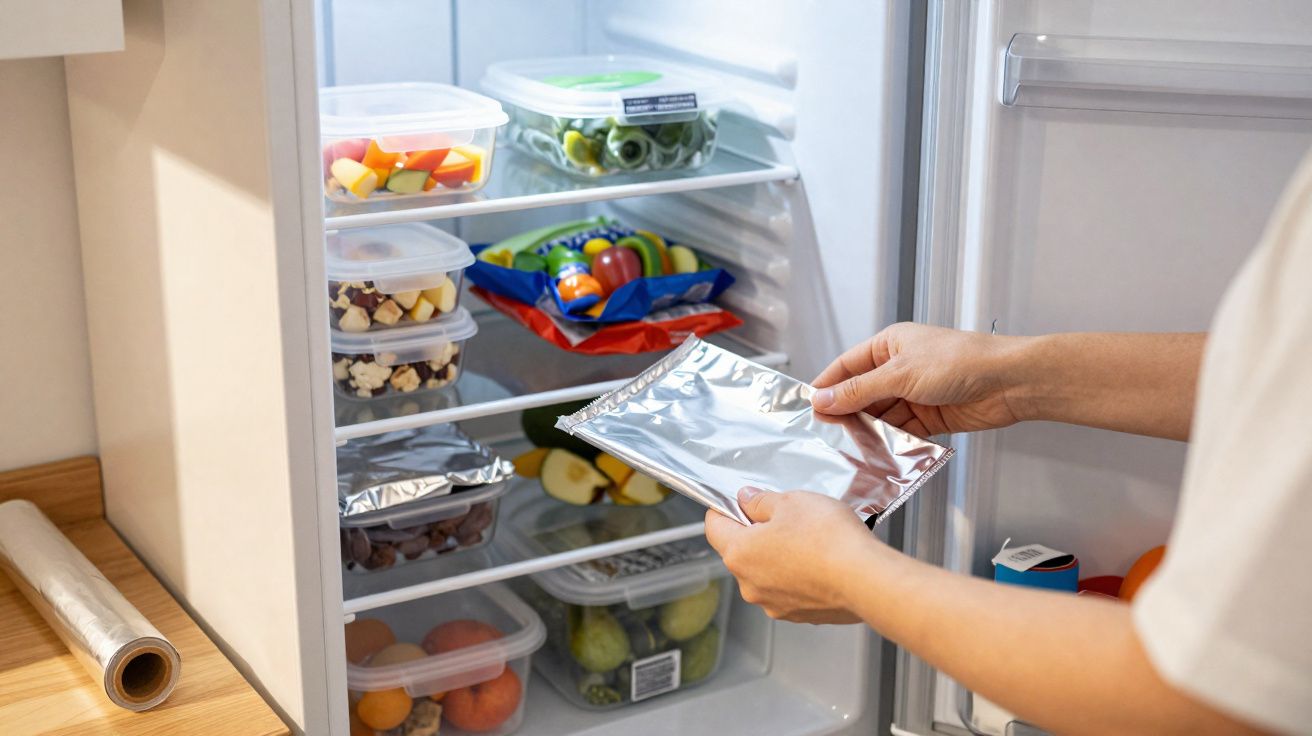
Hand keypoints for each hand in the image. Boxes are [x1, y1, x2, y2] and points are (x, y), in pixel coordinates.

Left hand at [704, 488, 885, 623]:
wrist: (866, 580)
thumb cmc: (828, 540)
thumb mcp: (791, 502)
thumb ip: (761, 501)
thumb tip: (747, 500)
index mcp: (739, 554)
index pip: (714, 527)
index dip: (724, 509)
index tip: (737, 502)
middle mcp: (750, 585)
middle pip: (741, 551)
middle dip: (757, 533)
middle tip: (785, 517)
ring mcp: (773, 604)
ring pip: (766, 572)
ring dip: (779, 555)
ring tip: (809, 540)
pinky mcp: (798, 615)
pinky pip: (789, 589)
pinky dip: (799, 575)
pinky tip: (820, 561)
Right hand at [811, 322, 1030, 435]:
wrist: (1008, 382)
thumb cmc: (961, 362)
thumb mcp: (900, 374)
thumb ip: (859, 390)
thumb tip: (823, 399)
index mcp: (890, 346)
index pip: (847, 366)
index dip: (827, 386)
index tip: (807, 408)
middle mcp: (900, 368)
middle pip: (862, 394)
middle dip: (846, 413)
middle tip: (825, 435)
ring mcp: (915, 394)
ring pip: (880, 416)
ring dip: (868, 431)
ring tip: (849, 449)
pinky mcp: (929, 418)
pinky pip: (900, 433)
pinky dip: (890, 444)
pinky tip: (878, 454)